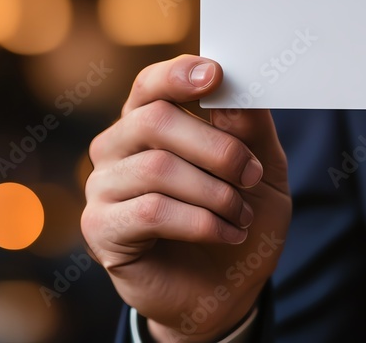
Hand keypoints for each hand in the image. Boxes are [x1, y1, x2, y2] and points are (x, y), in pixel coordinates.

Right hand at [82, 55, 291, 341]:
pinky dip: (201, 223)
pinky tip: (227, 234)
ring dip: (215, 193)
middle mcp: (117, 147)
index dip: (178, 75)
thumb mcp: (263, 170)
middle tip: (251, 174)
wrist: (225, 290)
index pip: (151, 85)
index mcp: (148, 121)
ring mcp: (103, 186)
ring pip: (157, 169)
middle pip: (154, 120)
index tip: (214, 75)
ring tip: (240, 216)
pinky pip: (151, 211)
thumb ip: (250, 128)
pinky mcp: (101, 228)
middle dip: (216, 147)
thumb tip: (233, 91)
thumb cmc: (237, 219)